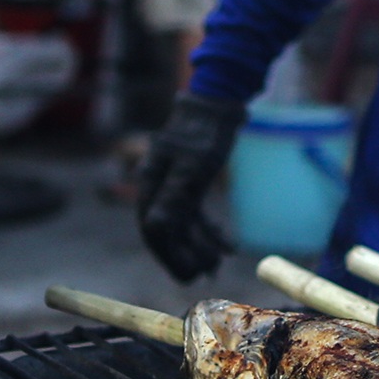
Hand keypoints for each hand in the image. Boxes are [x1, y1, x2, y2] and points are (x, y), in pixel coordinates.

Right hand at [138, 92, 244, 280]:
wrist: (218, 103)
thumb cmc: (205, 132)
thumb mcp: (194, 166)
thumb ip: (176, 197)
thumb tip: (157, 230)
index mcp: (151, 183)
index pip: (153, 229)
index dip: (170, 256)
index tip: (189, 276)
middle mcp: (157, 186)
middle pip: (165, 231)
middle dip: (185, 255)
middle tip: (207, 273)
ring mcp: (172, 184)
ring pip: (181, 224)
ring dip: (199, 245)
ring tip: (219, 263)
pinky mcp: (188, 181)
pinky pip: (194, 213)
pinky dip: (208, 230)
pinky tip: (226, 245)